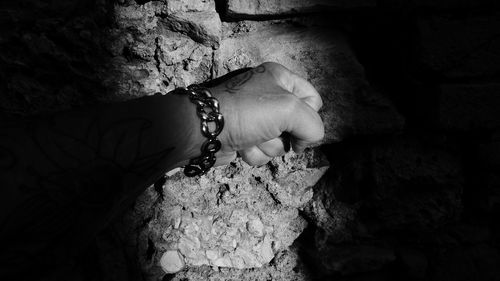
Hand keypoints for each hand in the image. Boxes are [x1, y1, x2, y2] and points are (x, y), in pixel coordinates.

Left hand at [208, 62, 323, 165]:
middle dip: (285, 135)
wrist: (205, 131)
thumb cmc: (247, 112)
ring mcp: (256, 118)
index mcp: (280, 78)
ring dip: (267, 146)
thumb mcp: (290, 110)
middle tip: (271, 130)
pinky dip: (254, 153)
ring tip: (251, 138)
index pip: (313, 100)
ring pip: (280, 143)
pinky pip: (263, 152)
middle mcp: (269, 95)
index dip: (309, 116)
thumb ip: (312, 124)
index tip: (298, 125)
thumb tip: (305, 141)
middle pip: (297, 125)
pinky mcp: (245, 137)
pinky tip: (241, 147)